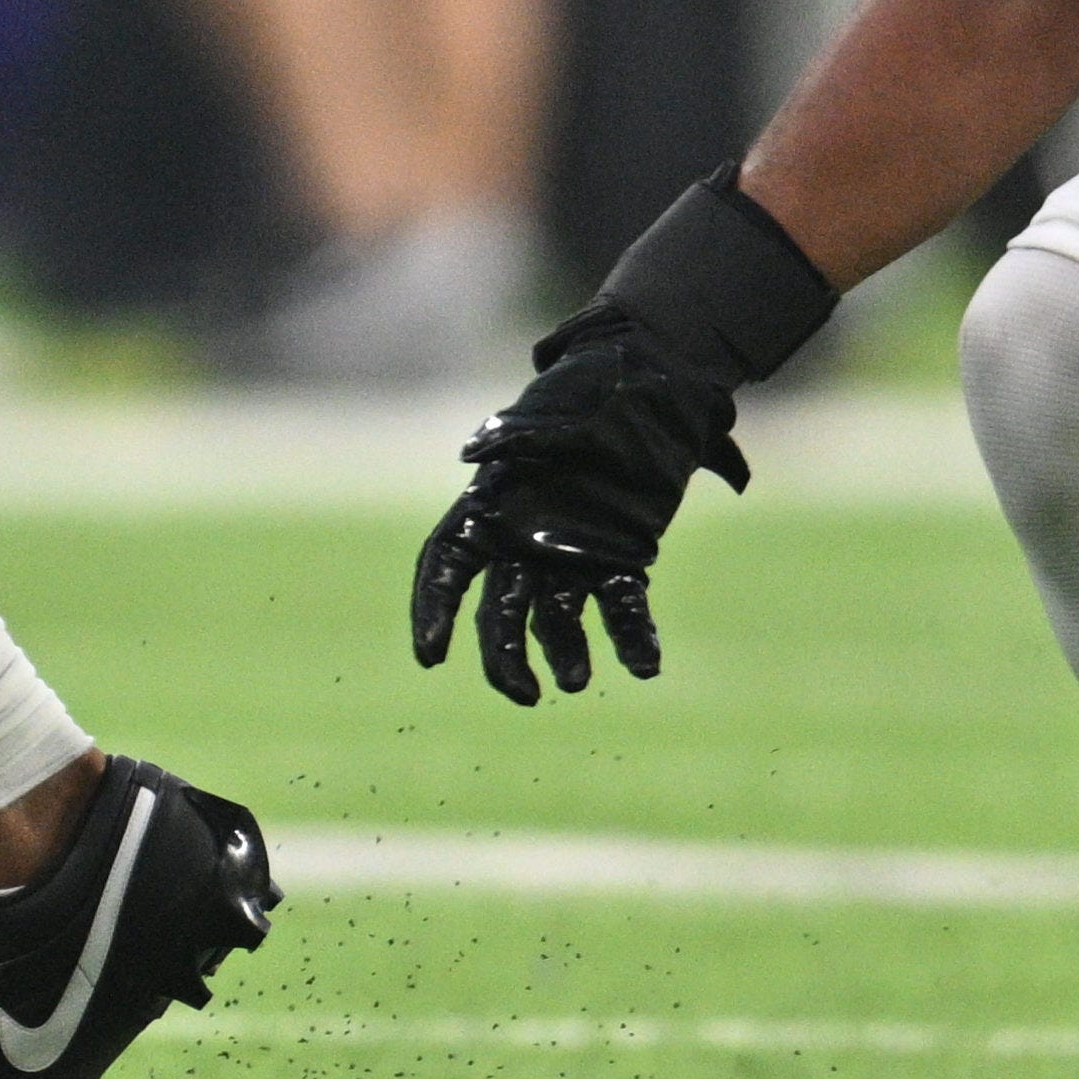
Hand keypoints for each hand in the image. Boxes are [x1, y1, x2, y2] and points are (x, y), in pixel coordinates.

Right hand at [408, 313, 748, 704]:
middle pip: (500, 613)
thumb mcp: (546, 415)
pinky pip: (622, 608)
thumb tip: (474, 453)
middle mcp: (526, 540)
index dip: (432, 608)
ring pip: (557, 621)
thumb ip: (512, 437)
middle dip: (505, 657)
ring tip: (577, 682)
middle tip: (525, 694)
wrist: (647, 384)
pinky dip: (633, 638)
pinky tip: (645, 664)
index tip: (430, 654)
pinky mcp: (622, 559)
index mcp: (492, 504)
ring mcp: (573, 555)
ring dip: (565, 653)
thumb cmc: (585, 395)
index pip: (447, 565)